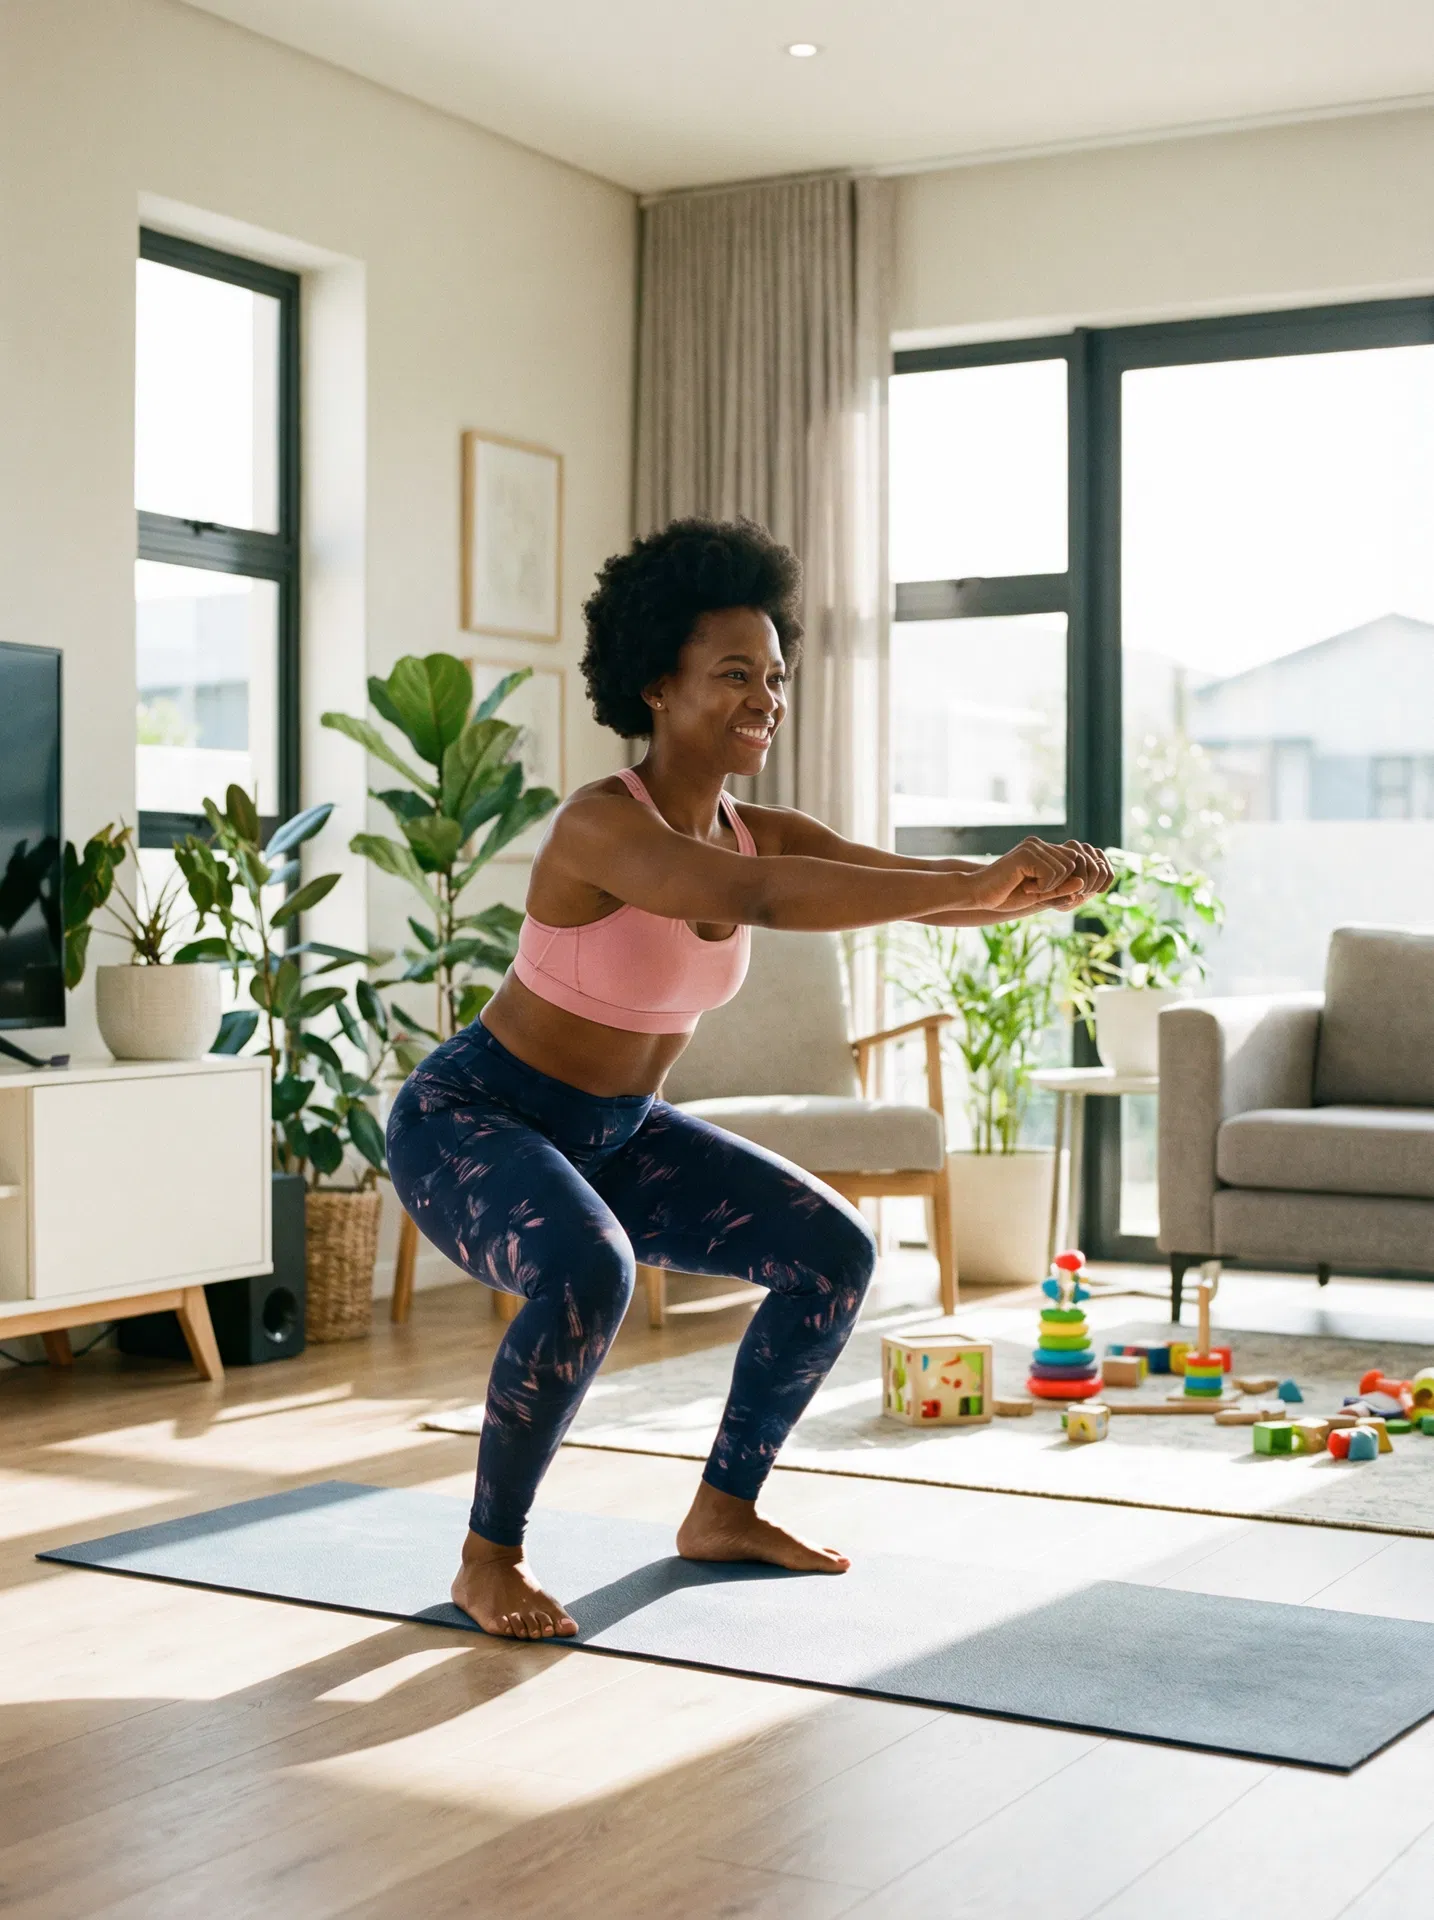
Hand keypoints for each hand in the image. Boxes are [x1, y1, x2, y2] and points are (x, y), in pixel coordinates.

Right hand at [962, 838, 1111, 916]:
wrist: (978, 894)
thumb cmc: (1005, 895)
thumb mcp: (1039, 895)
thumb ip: (1061, 889)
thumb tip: (1082, 884)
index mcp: (1042, 849)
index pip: (1073, 862)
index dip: (1063, 882)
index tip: (1040, 890)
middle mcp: (1038, 843)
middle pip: (1073, 864)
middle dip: (1058, 884)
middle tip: (1033, 889)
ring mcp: (1032, 846)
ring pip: (1065, 869)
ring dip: (1049, 886)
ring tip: (1026, 887)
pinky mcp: (1026, 854)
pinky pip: (1052, 873)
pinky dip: (1042, 886)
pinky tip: (1024, 886)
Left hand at [1026, 840, 1112, 912]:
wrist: (1058, 886)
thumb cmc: (1051, 893)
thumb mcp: (1050, 899)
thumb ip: (1059, 898)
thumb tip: (1075, 893)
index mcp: (1061, 852)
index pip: (1080, 864)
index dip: (1080, 882)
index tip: (1074, 893)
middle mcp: (1075, 846)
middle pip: (1092, 868)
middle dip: (1088, 886)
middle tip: (1080, 894)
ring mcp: (1088, 849)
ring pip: (1102, 870)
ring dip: (1095, 886)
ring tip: (1085, 892)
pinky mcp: (1099, 856)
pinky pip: (1109, 873)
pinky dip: (1105, 884)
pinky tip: (1096, 891)